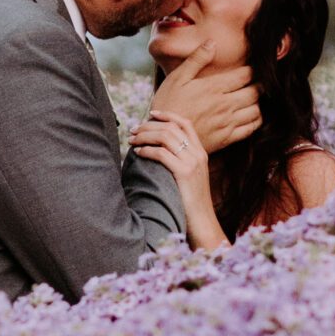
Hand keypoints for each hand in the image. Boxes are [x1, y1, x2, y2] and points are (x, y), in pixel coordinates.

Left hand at [131, 112, 227, 250]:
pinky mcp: (184, 172)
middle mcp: (198, 154)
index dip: (167, 115)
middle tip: (133, 130)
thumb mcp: (190, 177)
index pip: (185, 123)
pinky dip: (147, 150)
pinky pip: (161, 153)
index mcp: (201, 152)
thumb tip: (160, 151)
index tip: (151, 114)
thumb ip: (181, 162)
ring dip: (145, 135)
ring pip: (165, 137)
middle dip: (149, 126)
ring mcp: (192, 162)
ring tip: (132, 140)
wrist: (202, 221)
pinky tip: (138, 153)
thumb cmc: (191, 203)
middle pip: (171, 128)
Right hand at [150, 39, 261, 153]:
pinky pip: (250, 129)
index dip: (253, 70)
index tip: (252, 69)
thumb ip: (196, 60)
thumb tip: (212, 42)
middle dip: (259, 86)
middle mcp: (225, 104)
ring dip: (258, 103)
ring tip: (252, 99)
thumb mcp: (177, 78)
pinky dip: (255, 121)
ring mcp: (227, 122)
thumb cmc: (167, 105)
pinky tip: (250, 116)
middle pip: (255, 92)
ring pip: (255, 110)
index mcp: (214, 87)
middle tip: (256, 83)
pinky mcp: (226, 138)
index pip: (246, 74)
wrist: (162, 137)